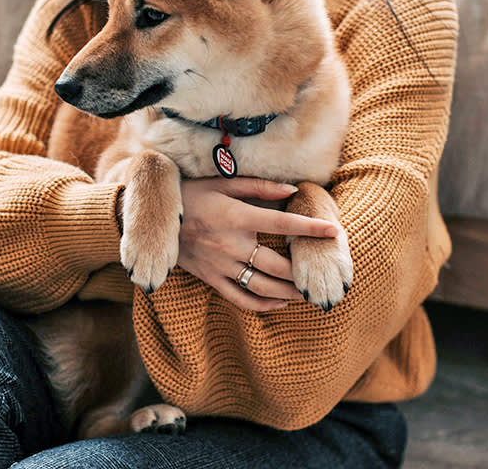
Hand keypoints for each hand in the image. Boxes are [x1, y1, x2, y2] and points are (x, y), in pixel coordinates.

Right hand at [176, 177, 339, 311]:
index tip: (333, 231)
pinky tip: (279, 303)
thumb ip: (259, 187)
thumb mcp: (223, 183)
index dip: (310, 227)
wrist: (153, 218)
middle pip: (277, 265)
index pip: (282, 223)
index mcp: (237, 217)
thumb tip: (291, 190)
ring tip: (306, 293)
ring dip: (288, 293)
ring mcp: (220, 265)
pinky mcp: (210, 278)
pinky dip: (262, 305)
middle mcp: (230, 244)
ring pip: (261, 286)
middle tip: (320, 274)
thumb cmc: (192, 194)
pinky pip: (239, 298)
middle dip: (302, 272)